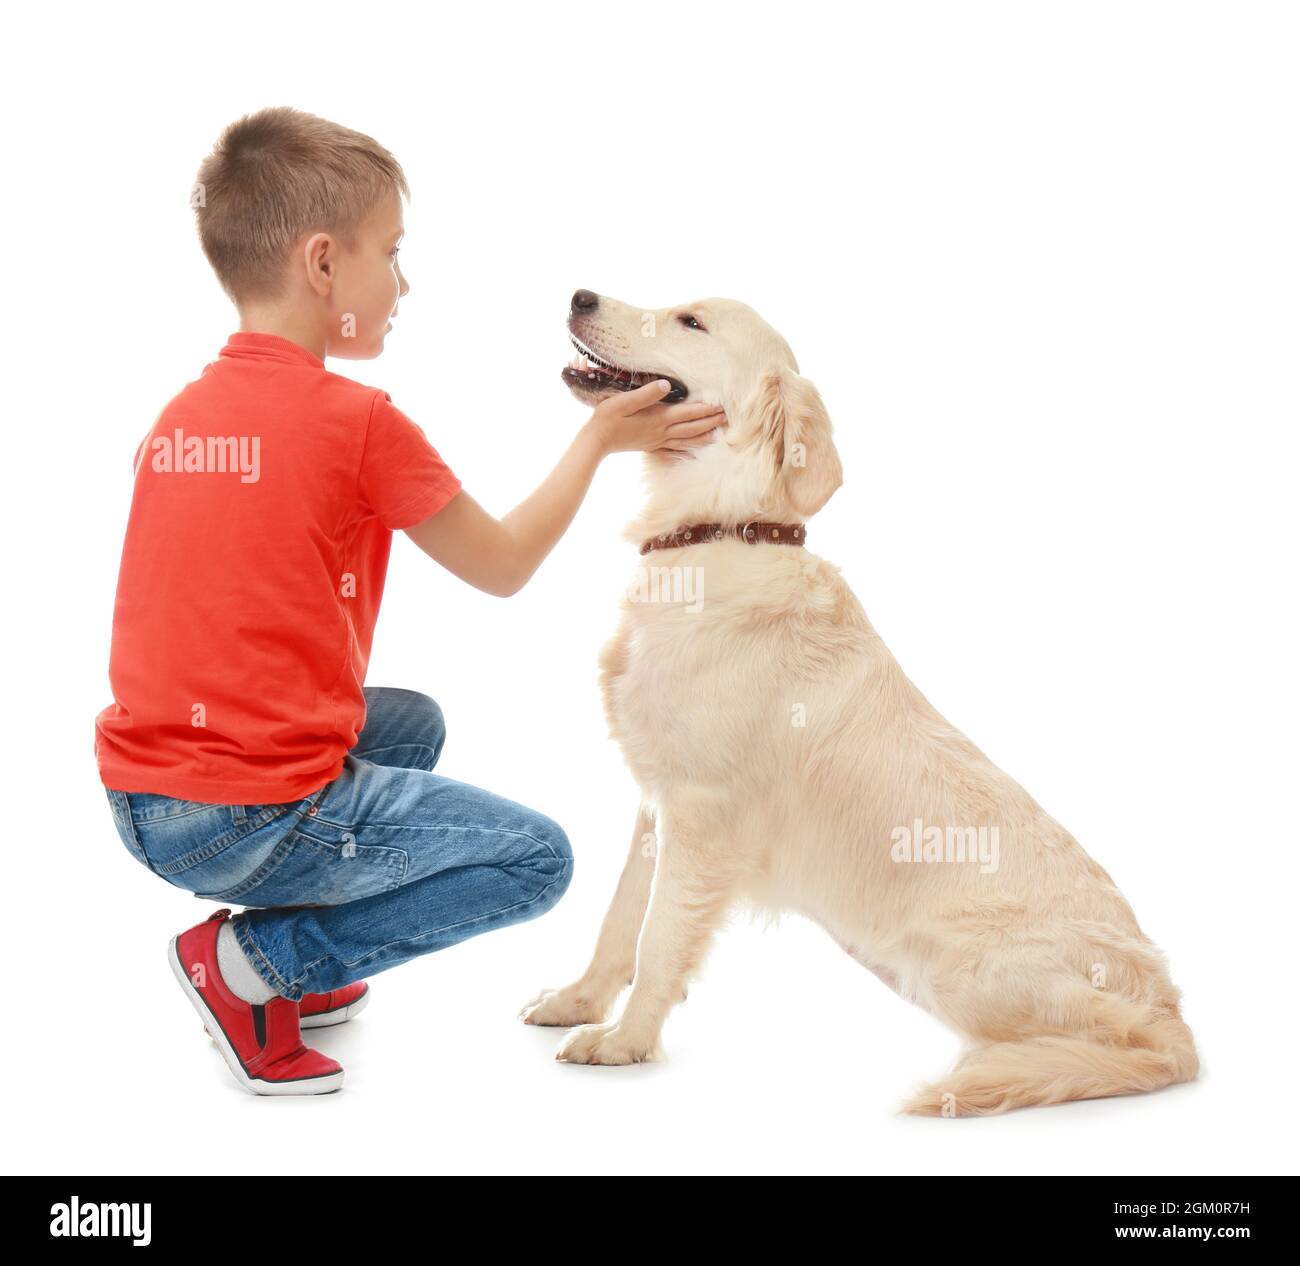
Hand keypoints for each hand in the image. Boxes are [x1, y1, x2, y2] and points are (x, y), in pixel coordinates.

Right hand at [588, 380, 726, 456]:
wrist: (596, 441)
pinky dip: (687, 449)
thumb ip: (647, 393)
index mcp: (658, 418)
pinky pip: (674, 449)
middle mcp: (661, 431)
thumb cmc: (608, 417)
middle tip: (728, 418)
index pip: (689, 412)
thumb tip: (667, 385)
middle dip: (711, 422)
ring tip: (717, 434)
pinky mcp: (651, 446)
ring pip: (686, 440)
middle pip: (692, 427)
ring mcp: (657, 441)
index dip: (706, 408)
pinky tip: (692, 450)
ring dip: (703, 436)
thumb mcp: (625, 400)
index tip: (722, 405)